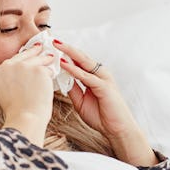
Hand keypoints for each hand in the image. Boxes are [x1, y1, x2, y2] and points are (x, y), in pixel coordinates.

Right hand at [0, 43, 54, 145]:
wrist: (24, 118)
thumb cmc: (17, 111)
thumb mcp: (5, 91)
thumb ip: (10, 78)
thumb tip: (22, 73)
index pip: (12, 60)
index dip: (22, 57)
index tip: (28, 52)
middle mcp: (8, 65)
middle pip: (24, 55)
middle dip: (34, 52)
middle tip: (41, 48)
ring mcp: (23, 66)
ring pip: (37, 60)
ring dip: (45, 60)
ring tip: (51, 59)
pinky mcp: (38, 69)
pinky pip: (47, 69)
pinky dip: (50, 73)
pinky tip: (53, 75)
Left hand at [54, 40, 157, 165]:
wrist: (117, 129)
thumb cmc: (102, 116)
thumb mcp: (81, 101)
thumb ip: (74, 89)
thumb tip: (63, 80)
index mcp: (95, 76)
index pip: (79, 61)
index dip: (66, 53)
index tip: (52, 47)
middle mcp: (100, 74)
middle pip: (81, 57)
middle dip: (67, 48)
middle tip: (53, 40)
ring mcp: (103, 79)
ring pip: (84, 62)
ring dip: (69, 53)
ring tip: (57, 45)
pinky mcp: (104, 86)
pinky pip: (86, 76)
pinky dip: (74, 69)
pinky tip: (64, 64)